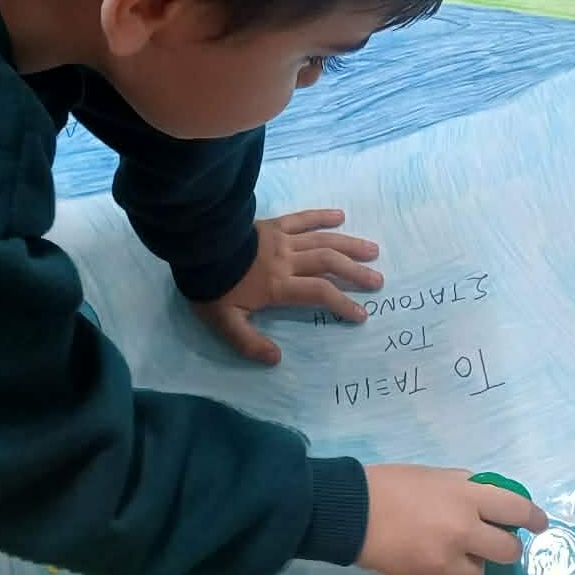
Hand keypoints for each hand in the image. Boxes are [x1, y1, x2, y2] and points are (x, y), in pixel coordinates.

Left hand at [192, 208, 382, 364]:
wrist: (196, 246)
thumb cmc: (211, 286)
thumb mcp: (225, 322)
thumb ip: (249, 343)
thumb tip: (276, 359)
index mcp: (279, 285)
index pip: (319, 293)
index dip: (343, 303)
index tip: (360, 314)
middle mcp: (287, 260)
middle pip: (329, 264)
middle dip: (356, 273)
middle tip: (378, 281)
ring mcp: (282, 239)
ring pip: (323, 240)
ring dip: (349, 246)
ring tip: (372, 251)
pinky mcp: (274, 225)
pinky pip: (302, 218)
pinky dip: (322, 216)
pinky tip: (340, 216)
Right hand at [358, 465, 551, 574]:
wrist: (352, 513)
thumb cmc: (392, 485)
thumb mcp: (437, 476)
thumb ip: (467, 489)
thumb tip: (490, 505)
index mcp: (466, 497)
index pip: (517, 510)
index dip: (534, 519)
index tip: (539, 524)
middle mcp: (462, 531)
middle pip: (508, 550)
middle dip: (507, 548)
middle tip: (497, 543)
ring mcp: (445, 560)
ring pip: (480, 574)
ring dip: (473, 564)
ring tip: (455, 552)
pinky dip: (447, 573)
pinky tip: (430, 559)